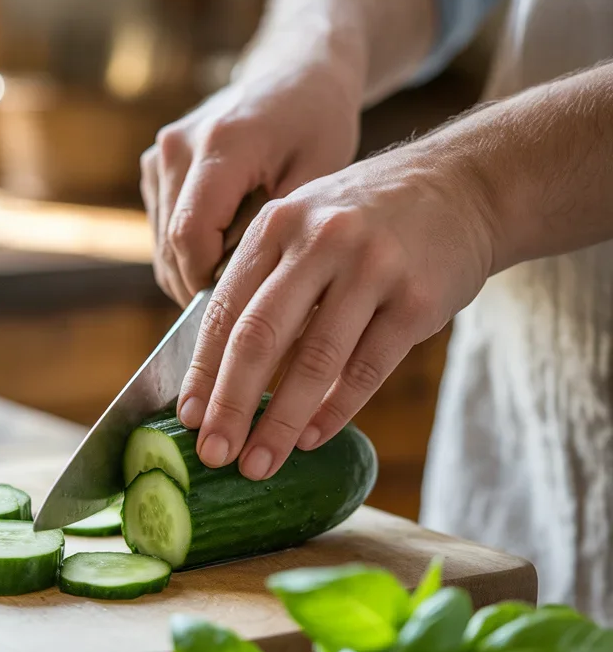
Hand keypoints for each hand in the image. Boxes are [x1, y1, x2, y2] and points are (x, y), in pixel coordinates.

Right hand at [141, 49, 362, 306]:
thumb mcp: (322, 174)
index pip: (190, 237)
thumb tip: (258, 296)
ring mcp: (160, 155)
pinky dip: (190, 252)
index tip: (246, 306)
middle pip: (171, 246)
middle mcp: (178, 147)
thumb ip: (284, 232)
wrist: (294, 70)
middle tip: (249, 305)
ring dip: (196, 272)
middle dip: (204, 286)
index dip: (210, 285)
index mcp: (221, 144)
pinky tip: (231, 251)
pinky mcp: (155, 166)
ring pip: (162, 244)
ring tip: (244, 277)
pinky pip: (163, 230)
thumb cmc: (318, 121)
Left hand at [176, 139, 497, 478]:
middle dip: (230, 405)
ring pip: (314, 362)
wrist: (464, 187)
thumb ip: (265, 281)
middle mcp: (320, 241)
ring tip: (259, 465)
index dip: (203, 370)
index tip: (187, 418)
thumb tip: (220, 371)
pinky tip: (310, 439)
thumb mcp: (306, 225)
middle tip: (213, 454)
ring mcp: (372, 269)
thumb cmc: (369, 220)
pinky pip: (366, 369)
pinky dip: (334, 411)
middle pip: (260, 337)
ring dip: (280, 423)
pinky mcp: (417, 300)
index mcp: (278, 225)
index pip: (225, 309)